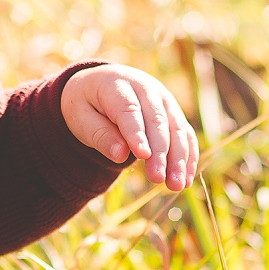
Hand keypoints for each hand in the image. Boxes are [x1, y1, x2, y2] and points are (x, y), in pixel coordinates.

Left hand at [60, 65, 198, 191]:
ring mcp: (164, 99)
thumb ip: (99, 135)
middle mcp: (146, 88)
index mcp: (117, 84)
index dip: (137, 133)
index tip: (143, 155)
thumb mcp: (80, 117)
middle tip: (157, 178)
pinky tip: (186, 179)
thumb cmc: (87, 105)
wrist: (101, 85)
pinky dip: (188, 157)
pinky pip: (185, 135)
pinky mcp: (174, 113)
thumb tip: (120, 155)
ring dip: (179, 158)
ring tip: (176, 185)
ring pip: (177, 128)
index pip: (129, 109)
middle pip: (157, 120)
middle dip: (160, 151)